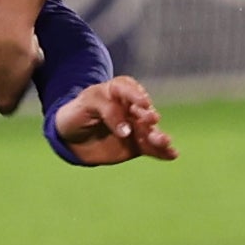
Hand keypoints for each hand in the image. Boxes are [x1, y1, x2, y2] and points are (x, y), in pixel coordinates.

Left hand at [53, 75, 178, 165]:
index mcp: (119, 90)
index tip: (143, 103)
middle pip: (144, 112)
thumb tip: (127, 131)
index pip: (129, 89)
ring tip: (164, 141)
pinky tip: (173, 155)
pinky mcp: (138, 145)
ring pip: (150, 131)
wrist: (72, 136)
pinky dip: (162, 152)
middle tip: (151, 120)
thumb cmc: (78, 112)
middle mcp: (132, 107)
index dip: (136, 95)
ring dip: (159, 136)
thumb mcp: (87, 105)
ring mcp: (136, 126)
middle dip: (149, 116)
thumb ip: (109, 112)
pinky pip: (151, 148)